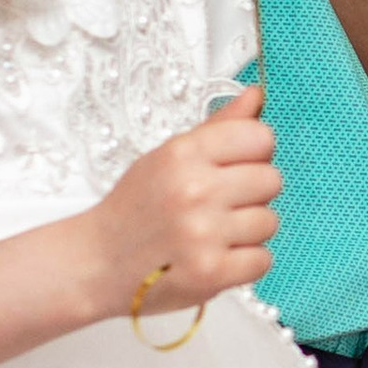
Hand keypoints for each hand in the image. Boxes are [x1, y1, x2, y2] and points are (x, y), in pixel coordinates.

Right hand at [82, 85, 278, 322]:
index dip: (253, 154)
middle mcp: (194, 190)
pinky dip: (245, 263)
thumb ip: (218, 127)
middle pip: (271, 180)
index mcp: (183, 154)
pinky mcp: (210, 273)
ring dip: (248, 231)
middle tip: (218, 206)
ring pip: (269, 221)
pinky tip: (215, 256)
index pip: (260, 137)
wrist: (96, 263)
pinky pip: (263, 260)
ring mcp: (203, 234)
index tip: (232, 168)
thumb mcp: (168, 157)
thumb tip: (257, 95)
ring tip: (213, 234)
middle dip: (252, 194)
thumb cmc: (136, 207)